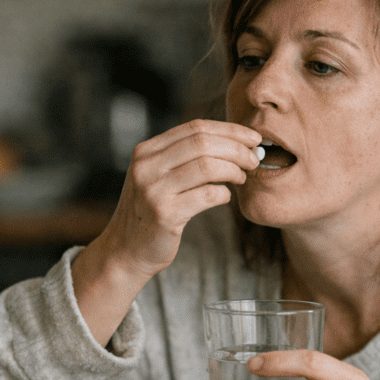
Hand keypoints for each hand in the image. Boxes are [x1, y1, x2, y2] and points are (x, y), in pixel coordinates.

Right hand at [95, 119, 260, 280]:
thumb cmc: (151, 212)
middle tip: (254, 159)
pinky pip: (207, 195)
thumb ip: (182, 158)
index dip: (229, 130)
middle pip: (203, 143)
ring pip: (207, 166)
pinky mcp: (164, 214)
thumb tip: (232, 142)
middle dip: (237, 148)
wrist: (125, 251)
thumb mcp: (158, 177)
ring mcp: (154, 190)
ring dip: (233, 170)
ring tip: (242, 177)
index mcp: (146, 151)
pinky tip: (225, 197)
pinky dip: (224, 194)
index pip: (195, 128)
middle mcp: (147, 166)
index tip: (252, 138)